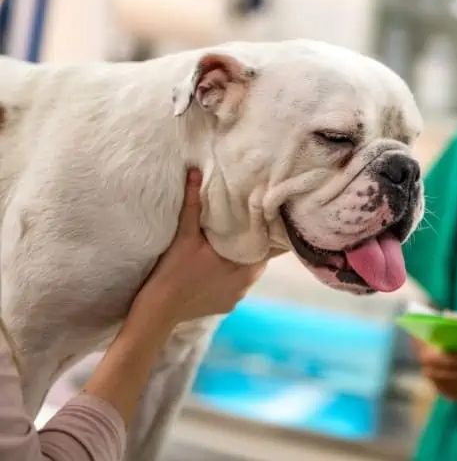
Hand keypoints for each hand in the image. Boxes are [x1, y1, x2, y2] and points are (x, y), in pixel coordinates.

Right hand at [129, 168, 266, 329]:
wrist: (157, 312)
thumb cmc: (172, 272)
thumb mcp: (185, 235)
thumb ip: (194, 204)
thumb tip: (196, 172)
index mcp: (247, 266)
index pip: (271, 244)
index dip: (270, 229)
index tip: (266, 213)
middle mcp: (249, 283)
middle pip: (260, 255)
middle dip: (253, 239)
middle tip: (247, 220)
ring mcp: (239, 296)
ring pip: (249, 268)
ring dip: (242, 255)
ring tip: (232, 238)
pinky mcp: (228, 304)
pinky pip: (237, 282)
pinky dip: (232, 271)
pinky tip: (217, 263)